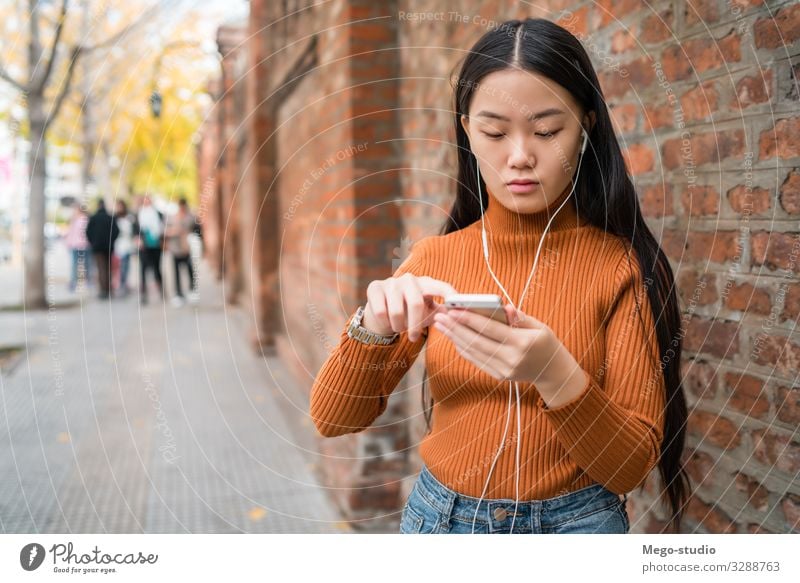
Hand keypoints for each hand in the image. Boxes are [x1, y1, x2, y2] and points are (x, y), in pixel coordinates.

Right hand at [363, 274, 457, 341]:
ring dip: (399, 327)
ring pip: (396, 311)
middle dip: (415, 325)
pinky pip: (381, 312)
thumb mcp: (428, 313)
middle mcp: (410, 279)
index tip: (456, 309)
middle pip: (415, 304)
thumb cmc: (411, 312)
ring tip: (400, 329)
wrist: (382, 311)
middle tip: (414, 338)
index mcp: (426, 283)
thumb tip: (457, 318)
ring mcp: (391, 282)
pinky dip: (385, 323)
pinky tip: (387, 323)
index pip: (442, 287)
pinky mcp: (375, 287)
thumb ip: (442, 314)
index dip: (450, 296)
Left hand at [433, 304, 583, 393]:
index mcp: (522, 343)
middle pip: (477, 341)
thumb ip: (520, 317)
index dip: (470, 319)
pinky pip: (476, 361)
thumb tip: (504, 307)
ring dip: (454, 338)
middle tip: (440, 316)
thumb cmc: (545, 343)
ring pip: (473, 352)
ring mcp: (504, 370)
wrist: (552, 372)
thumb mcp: (539, 326)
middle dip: (455, 328)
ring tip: (441, 325)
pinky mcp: (499, 376)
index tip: (453, 310)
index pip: (491, 329)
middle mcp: (511, 359)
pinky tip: (453, 337)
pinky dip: (463, 348)